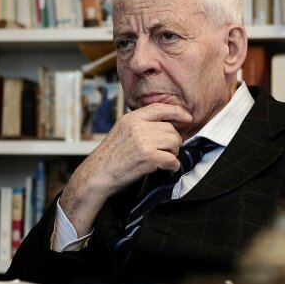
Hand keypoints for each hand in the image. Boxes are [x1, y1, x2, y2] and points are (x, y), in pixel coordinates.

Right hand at [59, 103, 191, 234]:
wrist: (97, 175)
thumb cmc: (109, 158)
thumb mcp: (121, 132)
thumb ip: (139, 126)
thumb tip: (165, 126)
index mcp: (130, 118)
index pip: (159, 108)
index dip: (177, 112)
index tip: (187, 118)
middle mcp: (137, 127)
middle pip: (170, 129)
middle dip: (173, 141)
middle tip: (167, 151)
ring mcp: (143, 141)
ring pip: (174, 143)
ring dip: (173, 153)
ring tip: (163, 160)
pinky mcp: (148, 157)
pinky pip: (172, 160)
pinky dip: (173, 166)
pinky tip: (166, 169)